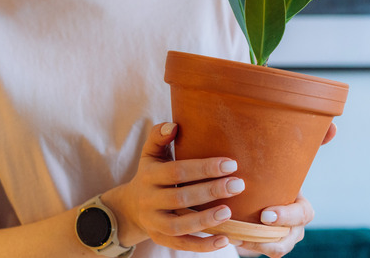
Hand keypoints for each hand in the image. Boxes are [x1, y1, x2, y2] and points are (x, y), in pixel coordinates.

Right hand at [106, 122, 244, 251]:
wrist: (130, 207)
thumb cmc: (151, 174)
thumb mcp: (150, 154)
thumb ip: (159, 136)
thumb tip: (174, 125)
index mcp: (149, 175)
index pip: (177, 171)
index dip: (203, 168)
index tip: (230, 164)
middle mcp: (149, 200)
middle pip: (180, 198)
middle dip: (211, 191)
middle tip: (238, 185)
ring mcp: (154, 222)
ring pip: (178, 226)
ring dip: (205, 220)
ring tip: (229, 212)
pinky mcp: (160, 239)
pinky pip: (182, 245)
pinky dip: (203, 245)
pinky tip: (225, 240)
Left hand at [235, 122, 336, 257]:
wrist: (255, 193)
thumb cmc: (274, 175)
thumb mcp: (288, 161)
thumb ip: (310, 144)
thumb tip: (334, 126)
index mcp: (300, 207)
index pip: (302, 215)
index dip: (287, 217)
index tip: (266, 213)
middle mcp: (292, 227)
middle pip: (288, 238)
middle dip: (272, 237)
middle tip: (248, 228)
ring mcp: (277, 238)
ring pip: (272, 249)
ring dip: (255, 245)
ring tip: (235, 236)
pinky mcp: (259, 245)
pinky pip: (253, 251)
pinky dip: (242, 246)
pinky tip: (226, 236)